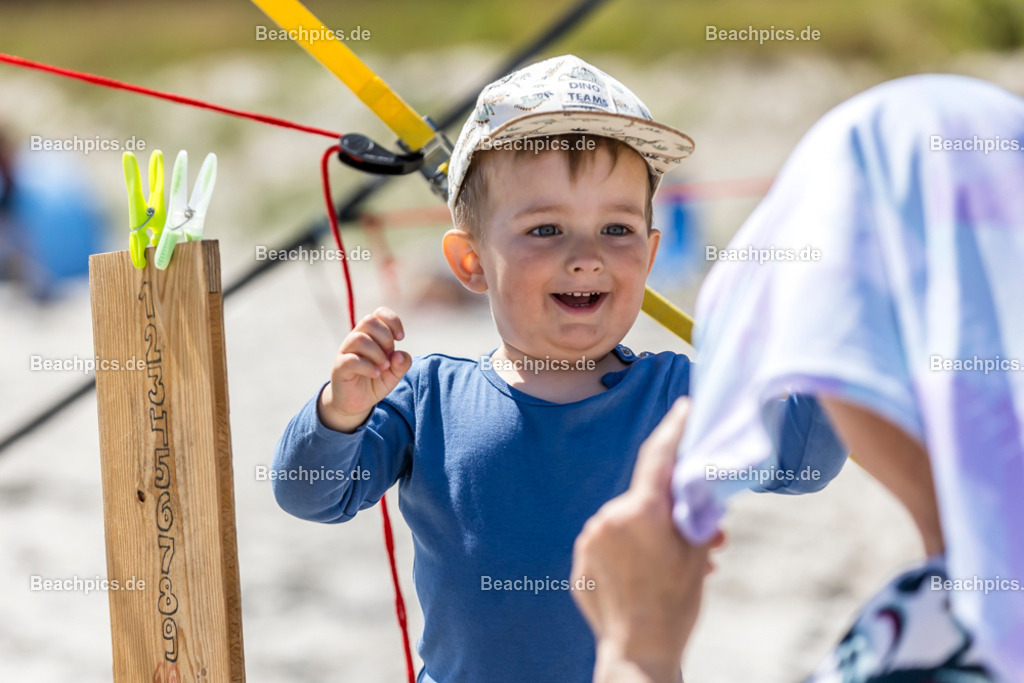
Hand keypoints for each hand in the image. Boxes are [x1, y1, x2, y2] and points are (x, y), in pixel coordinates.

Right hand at [318, 307, 411, 432]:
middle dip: (385, 338)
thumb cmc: (374, 382)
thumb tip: (400, 354)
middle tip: (389, 357)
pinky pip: (351, 359)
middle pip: (369, 321)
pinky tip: (376, 374)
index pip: (379, 313)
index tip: (401, 338)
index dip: (393, 321)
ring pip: (359, 338)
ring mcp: (346, 352)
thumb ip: (402, 364)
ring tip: (383, 367)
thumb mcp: (394, 374)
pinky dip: (367, 366)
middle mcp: (356, 339)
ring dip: (377, 353)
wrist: (355, 402)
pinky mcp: (340, 367)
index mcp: (371, 335)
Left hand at [571, 398, 722, 682]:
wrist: (638, 651)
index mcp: (642, 510)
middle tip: (697, 531)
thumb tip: (693, 489)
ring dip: (646, 533)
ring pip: (626, 520)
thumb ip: (693, 512)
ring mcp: (590, 538)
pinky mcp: (580, 559)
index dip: (674, 428)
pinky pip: (607, 542)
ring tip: (668, 565)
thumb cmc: (674, 604)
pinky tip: (642, 575)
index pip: (658, 456)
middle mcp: (610, 516)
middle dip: (668, 509)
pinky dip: (626, 551)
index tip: (684, 407)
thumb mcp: (696, 553)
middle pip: (644, 496)